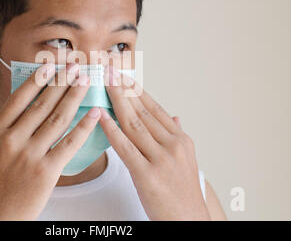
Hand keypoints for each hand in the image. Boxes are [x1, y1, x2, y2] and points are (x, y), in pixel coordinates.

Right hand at [0, 63, 100, 219]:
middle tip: (76, 66)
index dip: (35, 81)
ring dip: (74, 97)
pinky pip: (69, 145)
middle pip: (42, 105)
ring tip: (85, 81)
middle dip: (61, 83)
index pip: (18, 100)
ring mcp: (30, 155)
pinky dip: (84, 127)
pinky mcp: (46, 172)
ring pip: (57, 119)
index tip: (49, 68)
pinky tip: (95, 113)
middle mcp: (12, 141)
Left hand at [99, 66, 210, 220]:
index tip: (123, 74)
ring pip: (134, 124)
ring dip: (116, 100)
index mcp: (181, 140)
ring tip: (103, 83)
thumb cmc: (183, 192)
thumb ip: (177, 136)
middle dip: (123, 88)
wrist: (190, 221)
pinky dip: (112, 129)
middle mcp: (173, 145)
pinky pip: (125, 147)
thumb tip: (175, 117)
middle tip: (109, 69)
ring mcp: (161, 160)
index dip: (137, 90)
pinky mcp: (147, 175)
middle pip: (143, 111)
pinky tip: (101, 115)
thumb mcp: (186, 160)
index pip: (155, 108)